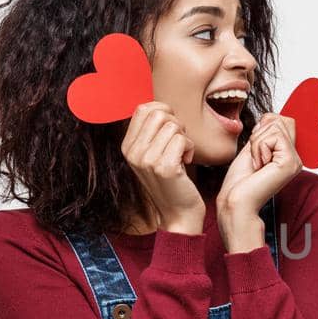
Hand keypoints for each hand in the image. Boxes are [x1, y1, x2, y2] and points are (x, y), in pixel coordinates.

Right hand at [121, 101, 203, 234]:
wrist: (178, 213)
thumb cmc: (171, 179)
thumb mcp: (152, 153)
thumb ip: (150, 131)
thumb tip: (159, 106)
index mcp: (127, 146)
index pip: (143, 108)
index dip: (164, 112)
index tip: (171, 130)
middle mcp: (133, 152)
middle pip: (159, 113)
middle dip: (176, 123)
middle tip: (178, 143)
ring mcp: (146, 160)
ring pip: (173, 125)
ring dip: (184, 138)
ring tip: (181, 156)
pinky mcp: (164, 168)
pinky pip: (182, 139)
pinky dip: (190, 149)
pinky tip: (185, 163)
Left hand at [217, 112, 301, 250]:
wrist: (236, 201)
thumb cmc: (240, 181)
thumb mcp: (253, 148)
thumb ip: (266, 131)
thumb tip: (273, 115)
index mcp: (288, 154)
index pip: (283, 120)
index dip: (265, 127)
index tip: (256, 148)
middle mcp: (295, 158)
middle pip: (280, 120)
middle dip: (259, 135)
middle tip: (255, 158)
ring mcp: (295, 161)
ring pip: (275, 127)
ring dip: (257, 143)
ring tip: (257, 163)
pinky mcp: (291, 162)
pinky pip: (273, 137)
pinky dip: (259, 148)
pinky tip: (260, 166)